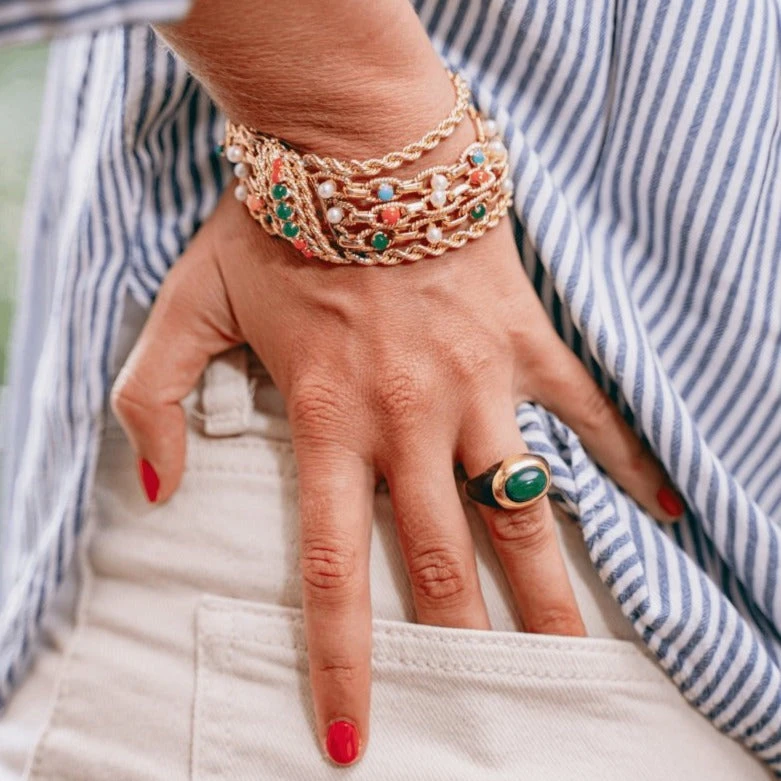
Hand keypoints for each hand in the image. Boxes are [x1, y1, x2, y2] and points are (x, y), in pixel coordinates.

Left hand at [111, 185, 681, 764]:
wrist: (357, 144)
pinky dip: (624, 460)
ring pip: (523, 506)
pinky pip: (587, 411)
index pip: (336, 568)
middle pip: (445, 560)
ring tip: (573, 655)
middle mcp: (411, 418)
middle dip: (465, 647)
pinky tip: (660, 509)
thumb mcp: (188, 307)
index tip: (351, 738)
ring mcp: (478, 382)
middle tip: (489, 713)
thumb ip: (152, 399)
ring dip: (549, 588)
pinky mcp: (525, 342)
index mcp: (329, 420)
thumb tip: (155, 489)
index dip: (343, 660)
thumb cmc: (274, 225)